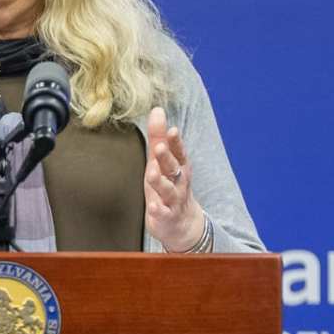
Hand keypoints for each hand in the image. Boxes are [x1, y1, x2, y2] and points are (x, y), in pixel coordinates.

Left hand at [143, 107, 204, 251]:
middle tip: (159, 147)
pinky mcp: (166, 217)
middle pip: (174, 169)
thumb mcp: (162, 162)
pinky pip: (163, 213)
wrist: (182, 224)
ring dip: (160, 182)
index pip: (179, 152)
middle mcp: (179, 182)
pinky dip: (158, 210)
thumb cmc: (169, 186)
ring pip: (168, 191)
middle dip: (167, 158)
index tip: (172, 130)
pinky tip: (152, 206)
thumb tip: (157, 109)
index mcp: (179, 167)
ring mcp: (173, 200)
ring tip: (151, 173)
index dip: (175, 142)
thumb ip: (159, 137)